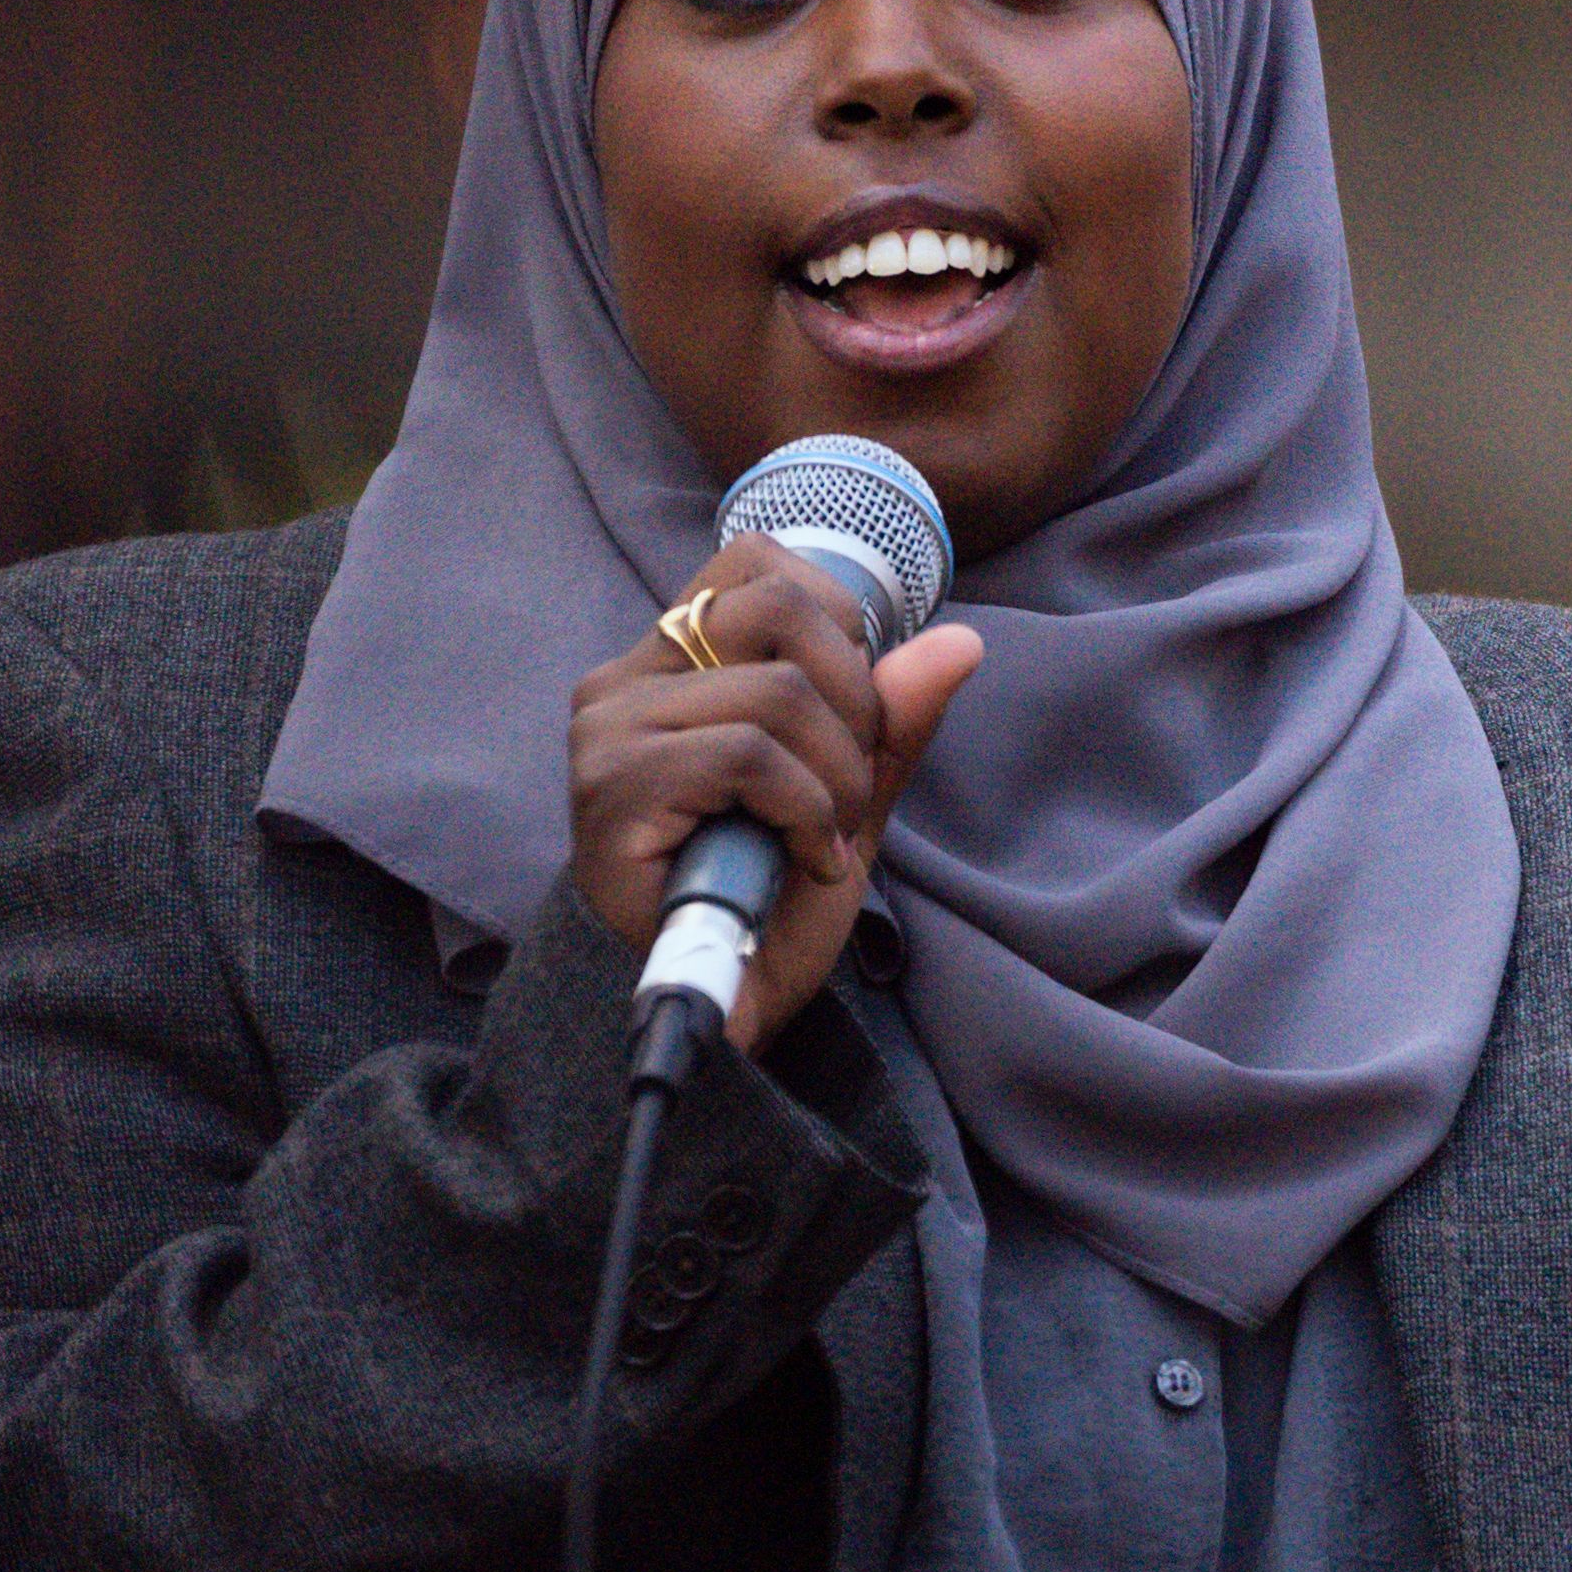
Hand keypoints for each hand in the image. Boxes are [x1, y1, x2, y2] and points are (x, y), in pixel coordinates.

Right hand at [567, 538, 984, 1048]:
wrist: (712, 1010)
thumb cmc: (761, 901)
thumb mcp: (845, 797)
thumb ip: (889, 719)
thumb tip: (960, 641)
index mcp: (670, 661)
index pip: (759, 561)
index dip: (838, 624)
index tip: (851, 717)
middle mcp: (625, 679)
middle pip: (779, 605)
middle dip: (853, 699)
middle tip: (847, 788)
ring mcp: (611, 729)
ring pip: (777, 691)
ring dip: (835, 778)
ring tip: (821, 841)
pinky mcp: (615, 785)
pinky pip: (750, 755)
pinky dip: (806, 812)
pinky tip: (804, 863)